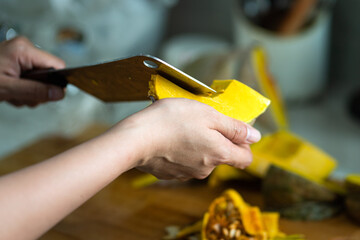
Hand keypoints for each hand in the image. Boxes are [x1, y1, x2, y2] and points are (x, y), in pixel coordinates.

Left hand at [0, 36, 64, 106]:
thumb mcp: (8, 89)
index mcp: (24, 50)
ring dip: (30, 93)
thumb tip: (59, 93)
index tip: (49, 95)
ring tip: (13, 96)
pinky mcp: (17, 63)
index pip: (57, 65)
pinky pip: (31, 79)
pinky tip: (12, 93)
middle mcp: (25, 49)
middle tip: (23, 97)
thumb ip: (36, 91)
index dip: (56, 82)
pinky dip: (24, 90)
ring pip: (41, 80)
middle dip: (39, 90)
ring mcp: (21, 56)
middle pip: (49, 74)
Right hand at [115, 98, 260, 180]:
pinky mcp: (170, 174)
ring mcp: (187, 174)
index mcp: (219, 154)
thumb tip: (255, 137)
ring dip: (197, 144)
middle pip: (221, 156)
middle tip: (201, 121)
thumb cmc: (172, 121)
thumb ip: (234, 127)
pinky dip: (181, 151)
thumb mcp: (208, 115)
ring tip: (181, 127)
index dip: (244, 144)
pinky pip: (183, 162)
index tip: (233, 130)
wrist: (136, 139)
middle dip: (216, 139)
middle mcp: (206, 169)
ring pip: (201, 158)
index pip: (245, 158)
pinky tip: (169, 138)